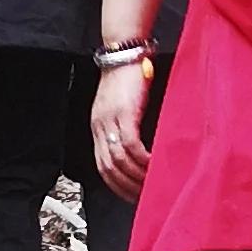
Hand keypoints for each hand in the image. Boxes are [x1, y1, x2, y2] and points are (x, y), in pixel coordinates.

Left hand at [91, 56, 152, 199]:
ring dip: (137, 177)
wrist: (124, 52)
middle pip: (109, 169)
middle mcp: (99, 127)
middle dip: (126, 188)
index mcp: (97, 127)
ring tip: (152, 185)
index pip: (102, 166)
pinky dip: (143, 160)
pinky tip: (154, 166)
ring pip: (120, 161)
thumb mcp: (123, 105)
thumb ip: (127, 124)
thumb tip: (141, 147)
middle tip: (143, 198)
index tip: (132, 196)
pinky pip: (131, 146)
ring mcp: (110, 121)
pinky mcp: (124, 114)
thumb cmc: (128, 76)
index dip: (116, 185)